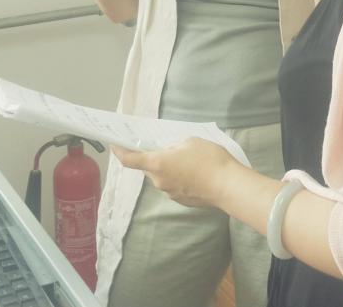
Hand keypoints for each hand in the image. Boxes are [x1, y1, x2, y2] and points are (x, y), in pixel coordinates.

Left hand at [112, 139, 239, 208]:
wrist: (228, 186)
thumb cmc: (209, 159)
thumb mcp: (191, 142)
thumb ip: (175, 146)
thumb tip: (171, 154)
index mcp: (158, 164)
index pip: (130, 160)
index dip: (120, 152)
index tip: (114, 145)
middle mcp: (159, 181)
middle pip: (149, 168)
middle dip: (155, 159)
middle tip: (171, 149)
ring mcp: (170, 193)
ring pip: (163, 177)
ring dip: (169, 169)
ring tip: (190, 162)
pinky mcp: (182, 201)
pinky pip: (174, 186)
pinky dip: (180, 179)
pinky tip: (196, 174)